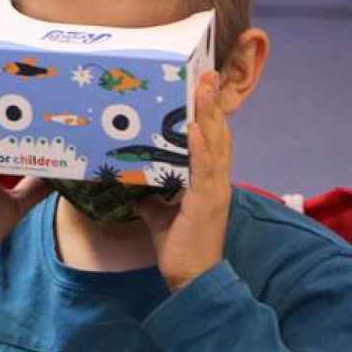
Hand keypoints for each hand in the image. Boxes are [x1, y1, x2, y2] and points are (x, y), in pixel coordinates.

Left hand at [136, 71, 231, 291]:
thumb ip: (152, 199)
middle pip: (217, 133)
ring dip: (207, 114)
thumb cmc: (180, 248)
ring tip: (201, 88)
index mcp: (210, 182)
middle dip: (211, 103)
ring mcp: (215, 190)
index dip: (209, 114)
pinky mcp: (206, 202)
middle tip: (205, 73)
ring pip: (214, 144)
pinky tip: (193, 128)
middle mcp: (218, 181)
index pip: (212, 140)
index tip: (202, 87)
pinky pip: (204, 168)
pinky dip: (199, 146)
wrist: (193, 278)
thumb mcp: (161, 217)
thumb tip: (133, 186)